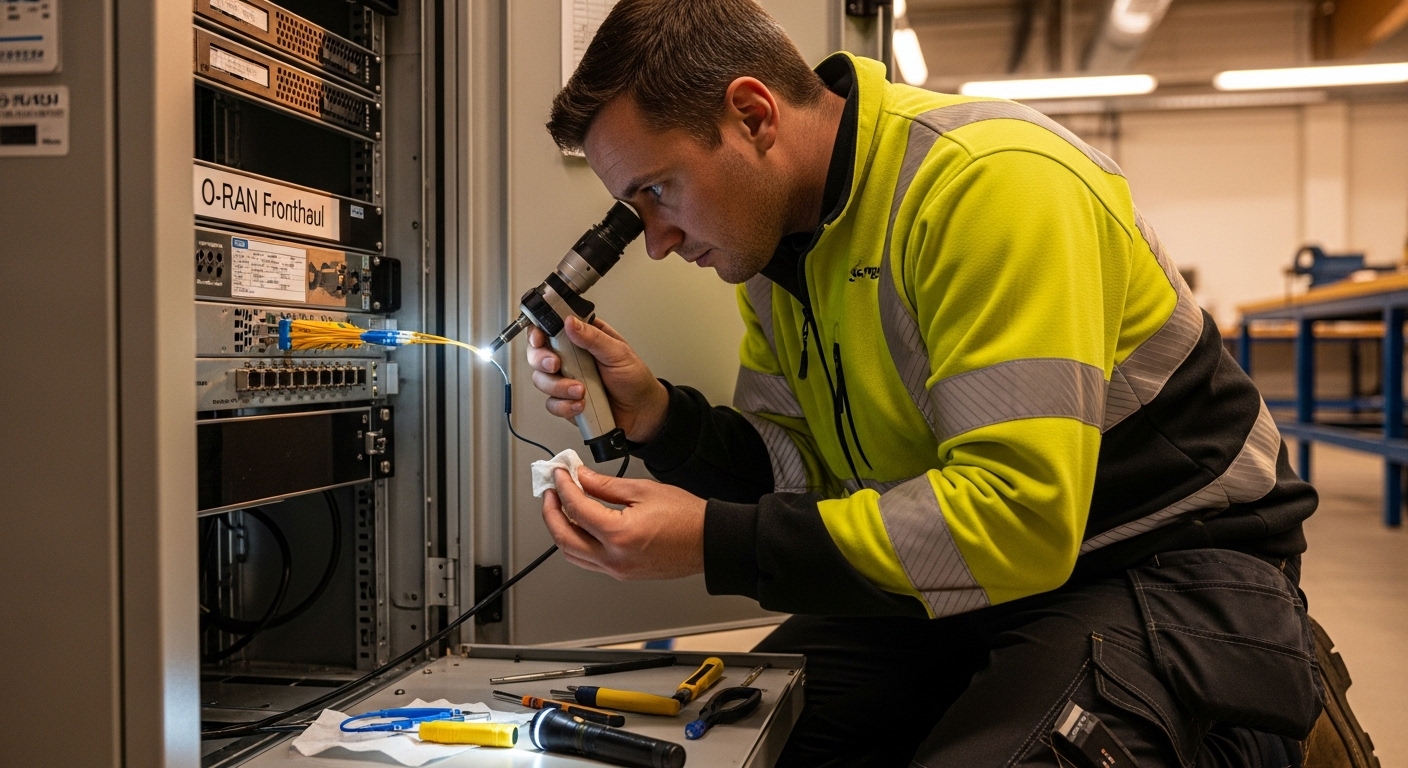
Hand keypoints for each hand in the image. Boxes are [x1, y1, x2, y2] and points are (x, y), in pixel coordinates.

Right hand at [527, 317, 669, 442]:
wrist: (642, 411)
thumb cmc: (634, 378)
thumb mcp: (618, 352)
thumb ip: (593, 338)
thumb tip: (571, 322)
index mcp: (582, 339)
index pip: (550, 329)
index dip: (538, 333)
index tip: (539, 340)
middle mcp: (570, 358)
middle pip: (537, 354)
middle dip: (541, 360)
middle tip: (555, 365)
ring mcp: (566, 380)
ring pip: (542, 380)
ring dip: (558, 386)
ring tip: (581, 390)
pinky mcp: (566, 401)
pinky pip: (553, 404)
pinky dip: (565, 406)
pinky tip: (581, 404)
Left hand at [542, 467, 704, 580]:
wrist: (709, 542)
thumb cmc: (687, 518)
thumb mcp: (644, 491)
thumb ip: (606, 485)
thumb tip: (582, 478)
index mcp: (619, 535)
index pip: (576, 509)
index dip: (563, 487)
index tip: (561, 474)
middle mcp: (614, 558)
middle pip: (564, 538)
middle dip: (551, 512)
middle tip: (551, 491)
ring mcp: (617, 570)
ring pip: (572, 554)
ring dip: (561, 529)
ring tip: (562, 507)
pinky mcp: (622, 574)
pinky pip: (588, 561)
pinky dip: (577, 542)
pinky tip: (581, 525)